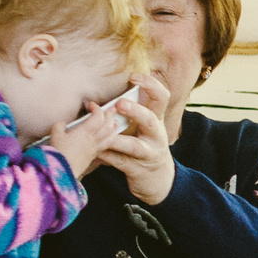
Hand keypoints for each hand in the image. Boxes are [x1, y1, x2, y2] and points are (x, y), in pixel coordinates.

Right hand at [48, 103, 119, 177]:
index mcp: (85, 132)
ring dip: (113, 126)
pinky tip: (109, 136)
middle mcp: (93, 140)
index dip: (97, 108)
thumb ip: (60, 125)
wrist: (61, 172)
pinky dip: (111, 137)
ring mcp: (95, 148)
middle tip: (110, 108)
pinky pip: (108, 145)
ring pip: (112, 135)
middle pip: (109, 124)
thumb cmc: (58, 153)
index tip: (91, 104)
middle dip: (110, 114)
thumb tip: (63, 124)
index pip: (98, 117)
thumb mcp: (55, 134)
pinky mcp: (94, 156)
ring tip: (112, 121)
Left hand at [94, 89, 175, 205]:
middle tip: (120, 103)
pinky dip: (107, 156)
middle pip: (151, 120)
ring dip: (117, 139)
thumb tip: (97, 101)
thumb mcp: (144, 129)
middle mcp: (156, 136)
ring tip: (102, 134)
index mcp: (157, 121)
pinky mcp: (138, 170)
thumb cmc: (144, 147)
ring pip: (135, 146)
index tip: (134, 77)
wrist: (158, 181)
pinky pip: (121, 162)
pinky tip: (96, 151)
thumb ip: (129, 113)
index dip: (151, 85)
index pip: (162, 98)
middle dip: (136, 111)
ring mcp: (149, 154)